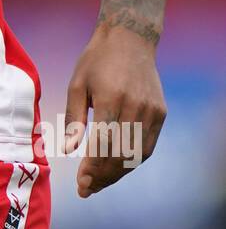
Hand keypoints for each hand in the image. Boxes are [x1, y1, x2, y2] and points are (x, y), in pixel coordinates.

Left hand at [63, 23, 166, 197]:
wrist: (130, 38)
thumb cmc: (96, 61)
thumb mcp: (77, 84)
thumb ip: (74, 118)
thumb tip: (69, 149)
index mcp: (111, 98)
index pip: (103, 144)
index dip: (92, 168)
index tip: (81, 182)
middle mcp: (135, 106)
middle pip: (121, 154)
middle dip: (103, 177)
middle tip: (86, 189)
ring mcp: (152, 111)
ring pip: (137, 155)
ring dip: (117, 174)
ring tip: (98, 184)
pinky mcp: (161, 112)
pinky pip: (148, 146)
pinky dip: (132, 161)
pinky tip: (116, 168)